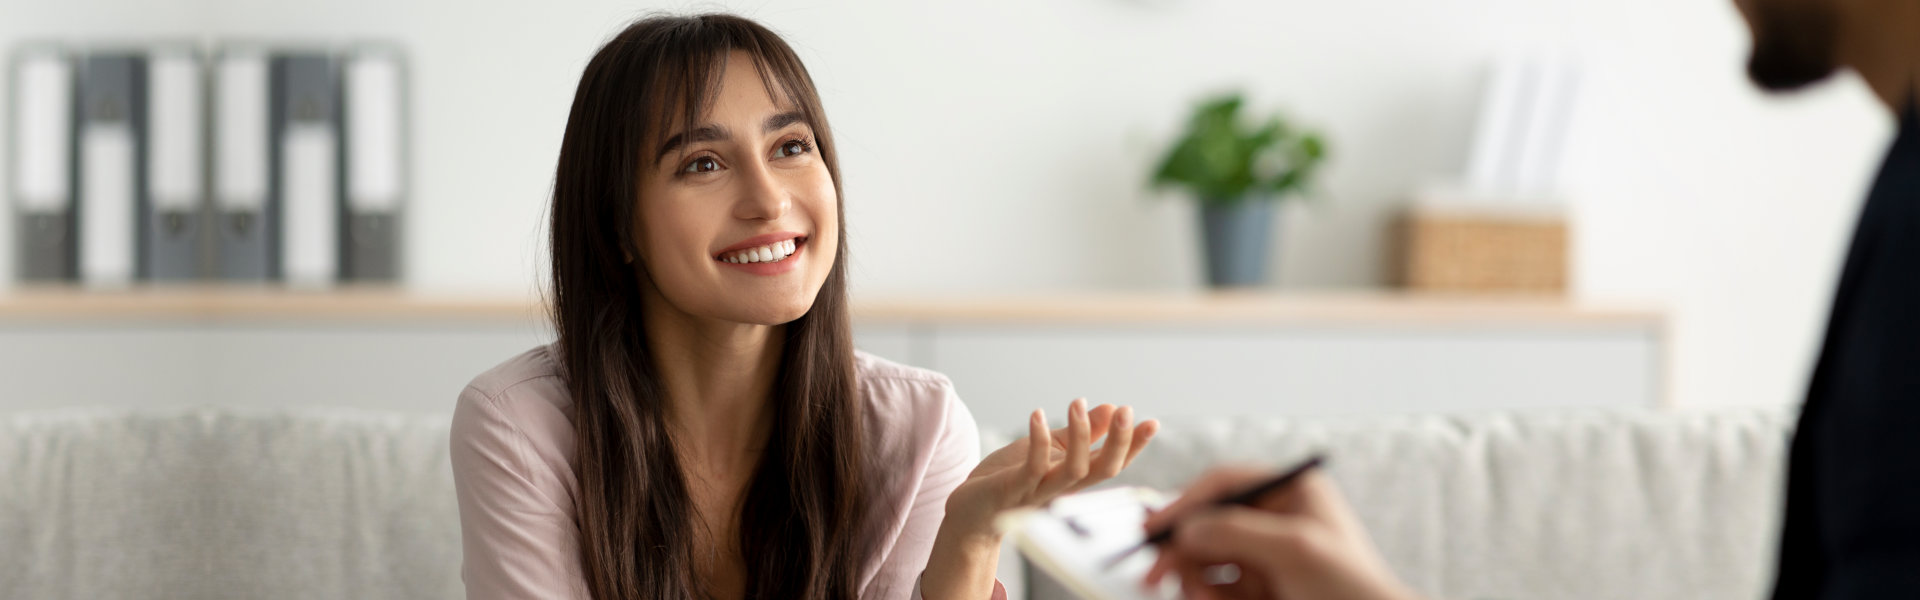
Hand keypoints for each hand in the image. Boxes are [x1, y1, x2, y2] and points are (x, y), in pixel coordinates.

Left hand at [943, 398, 1159, 539]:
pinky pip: (1033, 468)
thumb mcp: (1048, 449)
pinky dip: (1038, 441)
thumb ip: (1078, 434)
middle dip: (1119, 442)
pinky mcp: (1014, 489)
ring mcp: (1039, 491)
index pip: (1112, 463)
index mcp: (1073, 478)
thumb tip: (1109, 409)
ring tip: (1077, 403)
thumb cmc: (1009, 477)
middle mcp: (1063, 488)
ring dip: (1079, 435)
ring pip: (1074, 471)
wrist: (970, 509)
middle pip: (1103, 471)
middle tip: (1126, 410)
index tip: (1152, 422)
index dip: (1134, 445)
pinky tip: (1038, 415)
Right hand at [1141, 466, 1421, 599]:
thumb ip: (1238, 532)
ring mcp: (1263, 552)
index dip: (1186, 503)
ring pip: (1204, 556)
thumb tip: (1188, 528)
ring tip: (1199, 599)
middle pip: (1206, 521)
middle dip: (1181, 549)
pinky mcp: (1257, 584)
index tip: (1156, 529)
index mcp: (1290, 491)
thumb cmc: (1350, 586)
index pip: (1224, 483)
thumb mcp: (1295, 549)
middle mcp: (1272, 517)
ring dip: (1192, 578)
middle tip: (1154, 576)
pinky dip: (1205, 594)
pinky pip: (1214, 584)